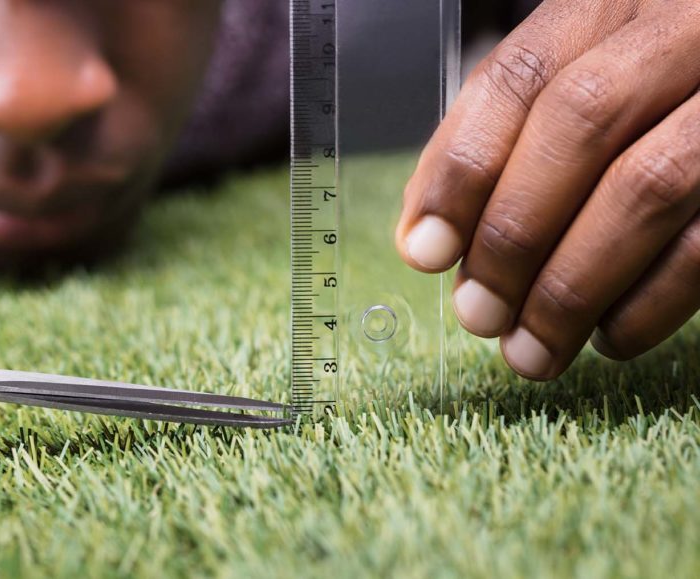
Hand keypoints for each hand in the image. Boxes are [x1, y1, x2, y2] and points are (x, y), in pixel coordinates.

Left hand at [396, 0, 699, 379]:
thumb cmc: (645, 108)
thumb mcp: (575, 89)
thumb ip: (502, 144)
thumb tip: (424, 239)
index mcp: (609, 6)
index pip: (518, 77)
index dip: (460, 169)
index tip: (423, 251)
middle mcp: (682, 31)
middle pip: (580, 122)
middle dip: (514, 234)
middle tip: (478, 314)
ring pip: (648, 186)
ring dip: (572, 287)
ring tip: (530, 351)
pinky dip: (650, 303)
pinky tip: (608, 337)